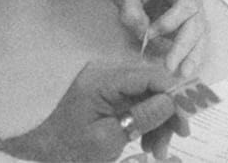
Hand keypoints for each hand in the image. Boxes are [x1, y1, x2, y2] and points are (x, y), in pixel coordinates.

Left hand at [0, 62, 187, 161]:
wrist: (40, 158)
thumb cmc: (69, 151)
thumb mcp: (108, 140)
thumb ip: (142, 117)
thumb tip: (173, 101)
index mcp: (103, 79)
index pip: (148, 76)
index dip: (173, 92)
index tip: (187, 115)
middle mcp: (108, 72)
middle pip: (151, 85)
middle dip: (167, 112)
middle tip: (179, 136)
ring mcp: (109, 83)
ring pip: (147, 95)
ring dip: (159, 121)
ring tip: (160, 150)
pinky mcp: (110, 94)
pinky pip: (137, 103)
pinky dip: (147, 122)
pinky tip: (149, 143)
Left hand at [80, 0, 206, 77]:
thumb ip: (132, 11)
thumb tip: (143, 36)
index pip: (186, 4)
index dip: (170, 21)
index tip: (150, 33)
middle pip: (196, 22)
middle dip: (185, 45)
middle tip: (171, 66)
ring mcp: (190, 12)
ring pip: (199, 34)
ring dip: (193, 54)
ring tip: (185, 73)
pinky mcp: (184, 25)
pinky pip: (193, 40)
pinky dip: (190, 55)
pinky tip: (184, 70)